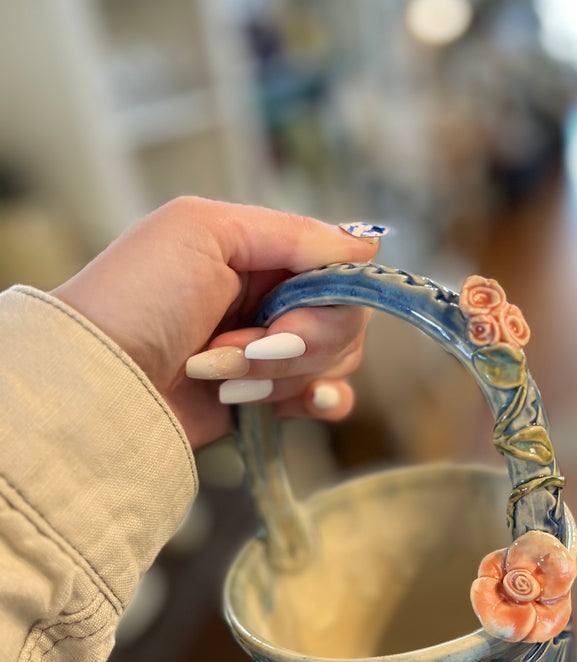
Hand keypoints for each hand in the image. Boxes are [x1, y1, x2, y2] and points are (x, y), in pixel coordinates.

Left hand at [53, 197, 380, 448]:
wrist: (99, 382)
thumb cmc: (138, 296)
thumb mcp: (205, 231)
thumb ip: (290, 232)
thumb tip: (365, 246)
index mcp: (259, 253)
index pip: (336, 266)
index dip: (332, 290)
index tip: (297, 305)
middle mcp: (272, 299)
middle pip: (344, 316)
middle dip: (303, 337)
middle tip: (253, 347)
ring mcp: (272, 353)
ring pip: (337, 359)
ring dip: (284, 371)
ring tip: (221, 372)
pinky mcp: (268, 399)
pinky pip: (329, 399)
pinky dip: (325, 400)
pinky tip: (307, 403)